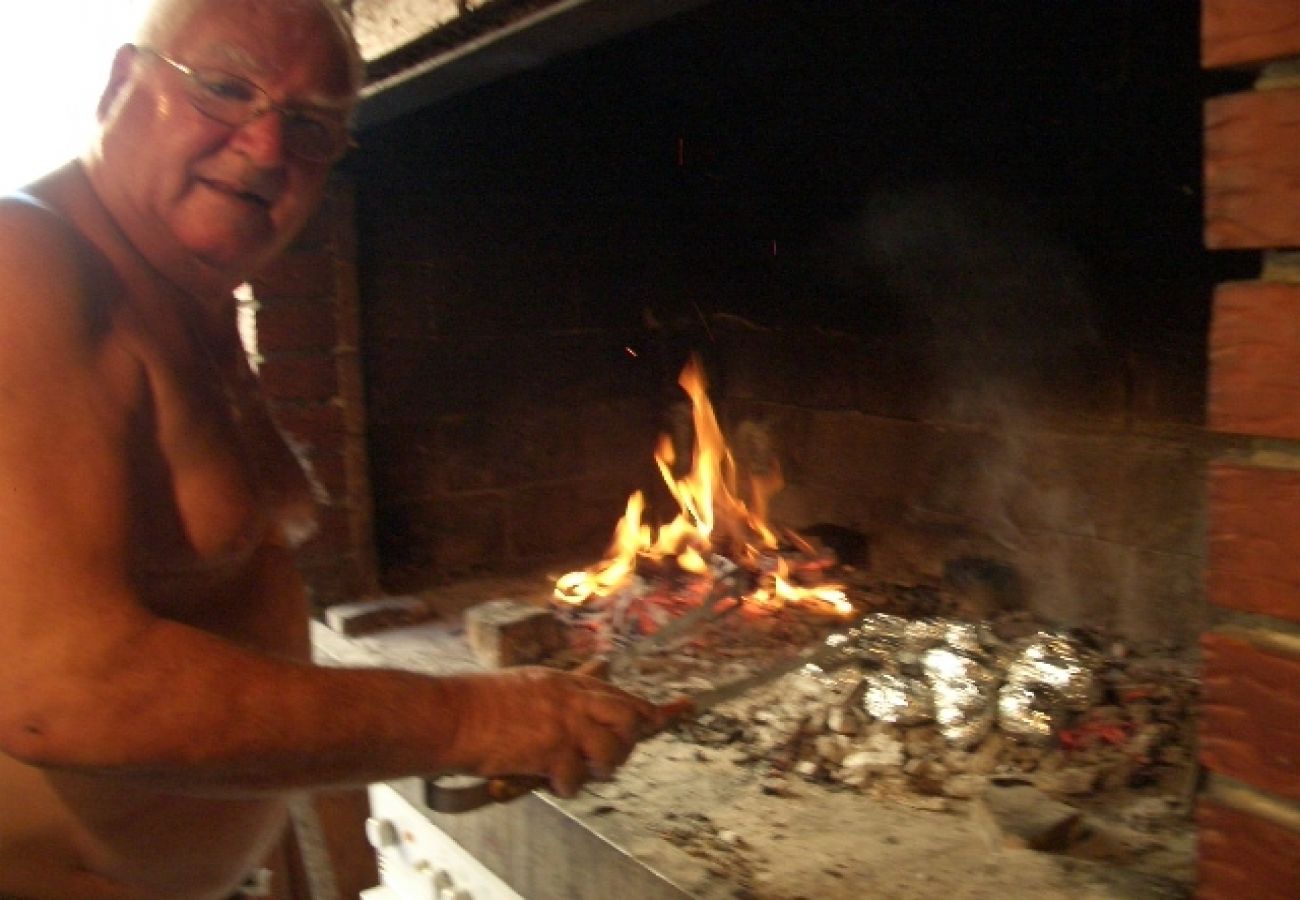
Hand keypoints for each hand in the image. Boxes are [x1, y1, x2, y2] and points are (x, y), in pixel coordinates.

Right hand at [449, 666, 678, 796]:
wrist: (451, 716)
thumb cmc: (481, 704)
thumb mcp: (528, 684)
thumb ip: (561, 690)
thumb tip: (591, 677)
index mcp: (565, 683)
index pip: (620, 694)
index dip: (651, 708)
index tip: (682, 709)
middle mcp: (571, 700)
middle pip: (628, 717)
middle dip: (629, 741)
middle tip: (609, 758)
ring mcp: (563, 724)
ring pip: (612, 750)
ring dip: (599, 768)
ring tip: (576, 772)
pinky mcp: (550, 751)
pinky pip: (577, 778)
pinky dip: (566, 786)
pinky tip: (548, 780)